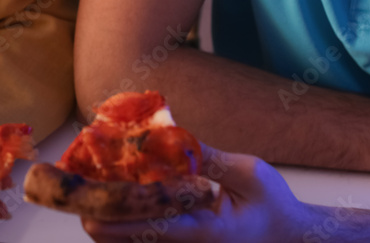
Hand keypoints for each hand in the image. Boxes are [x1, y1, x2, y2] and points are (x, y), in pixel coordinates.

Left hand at [83, 147, 311, 242]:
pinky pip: (148, 239)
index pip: (152, 228)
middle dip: (103, 220)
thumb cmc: (273, 205)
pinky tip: (115, 199)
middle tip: (78, 195)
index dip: (117, 219)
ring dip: (112, 222)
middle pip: (133, 240)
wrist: (292, 238)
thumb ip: (211, 159)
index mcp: (205, 231)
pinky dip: (128, 224)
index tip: (88, 211)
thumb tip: (173, 137)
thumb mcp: (249, 173)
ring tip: (89, 192)